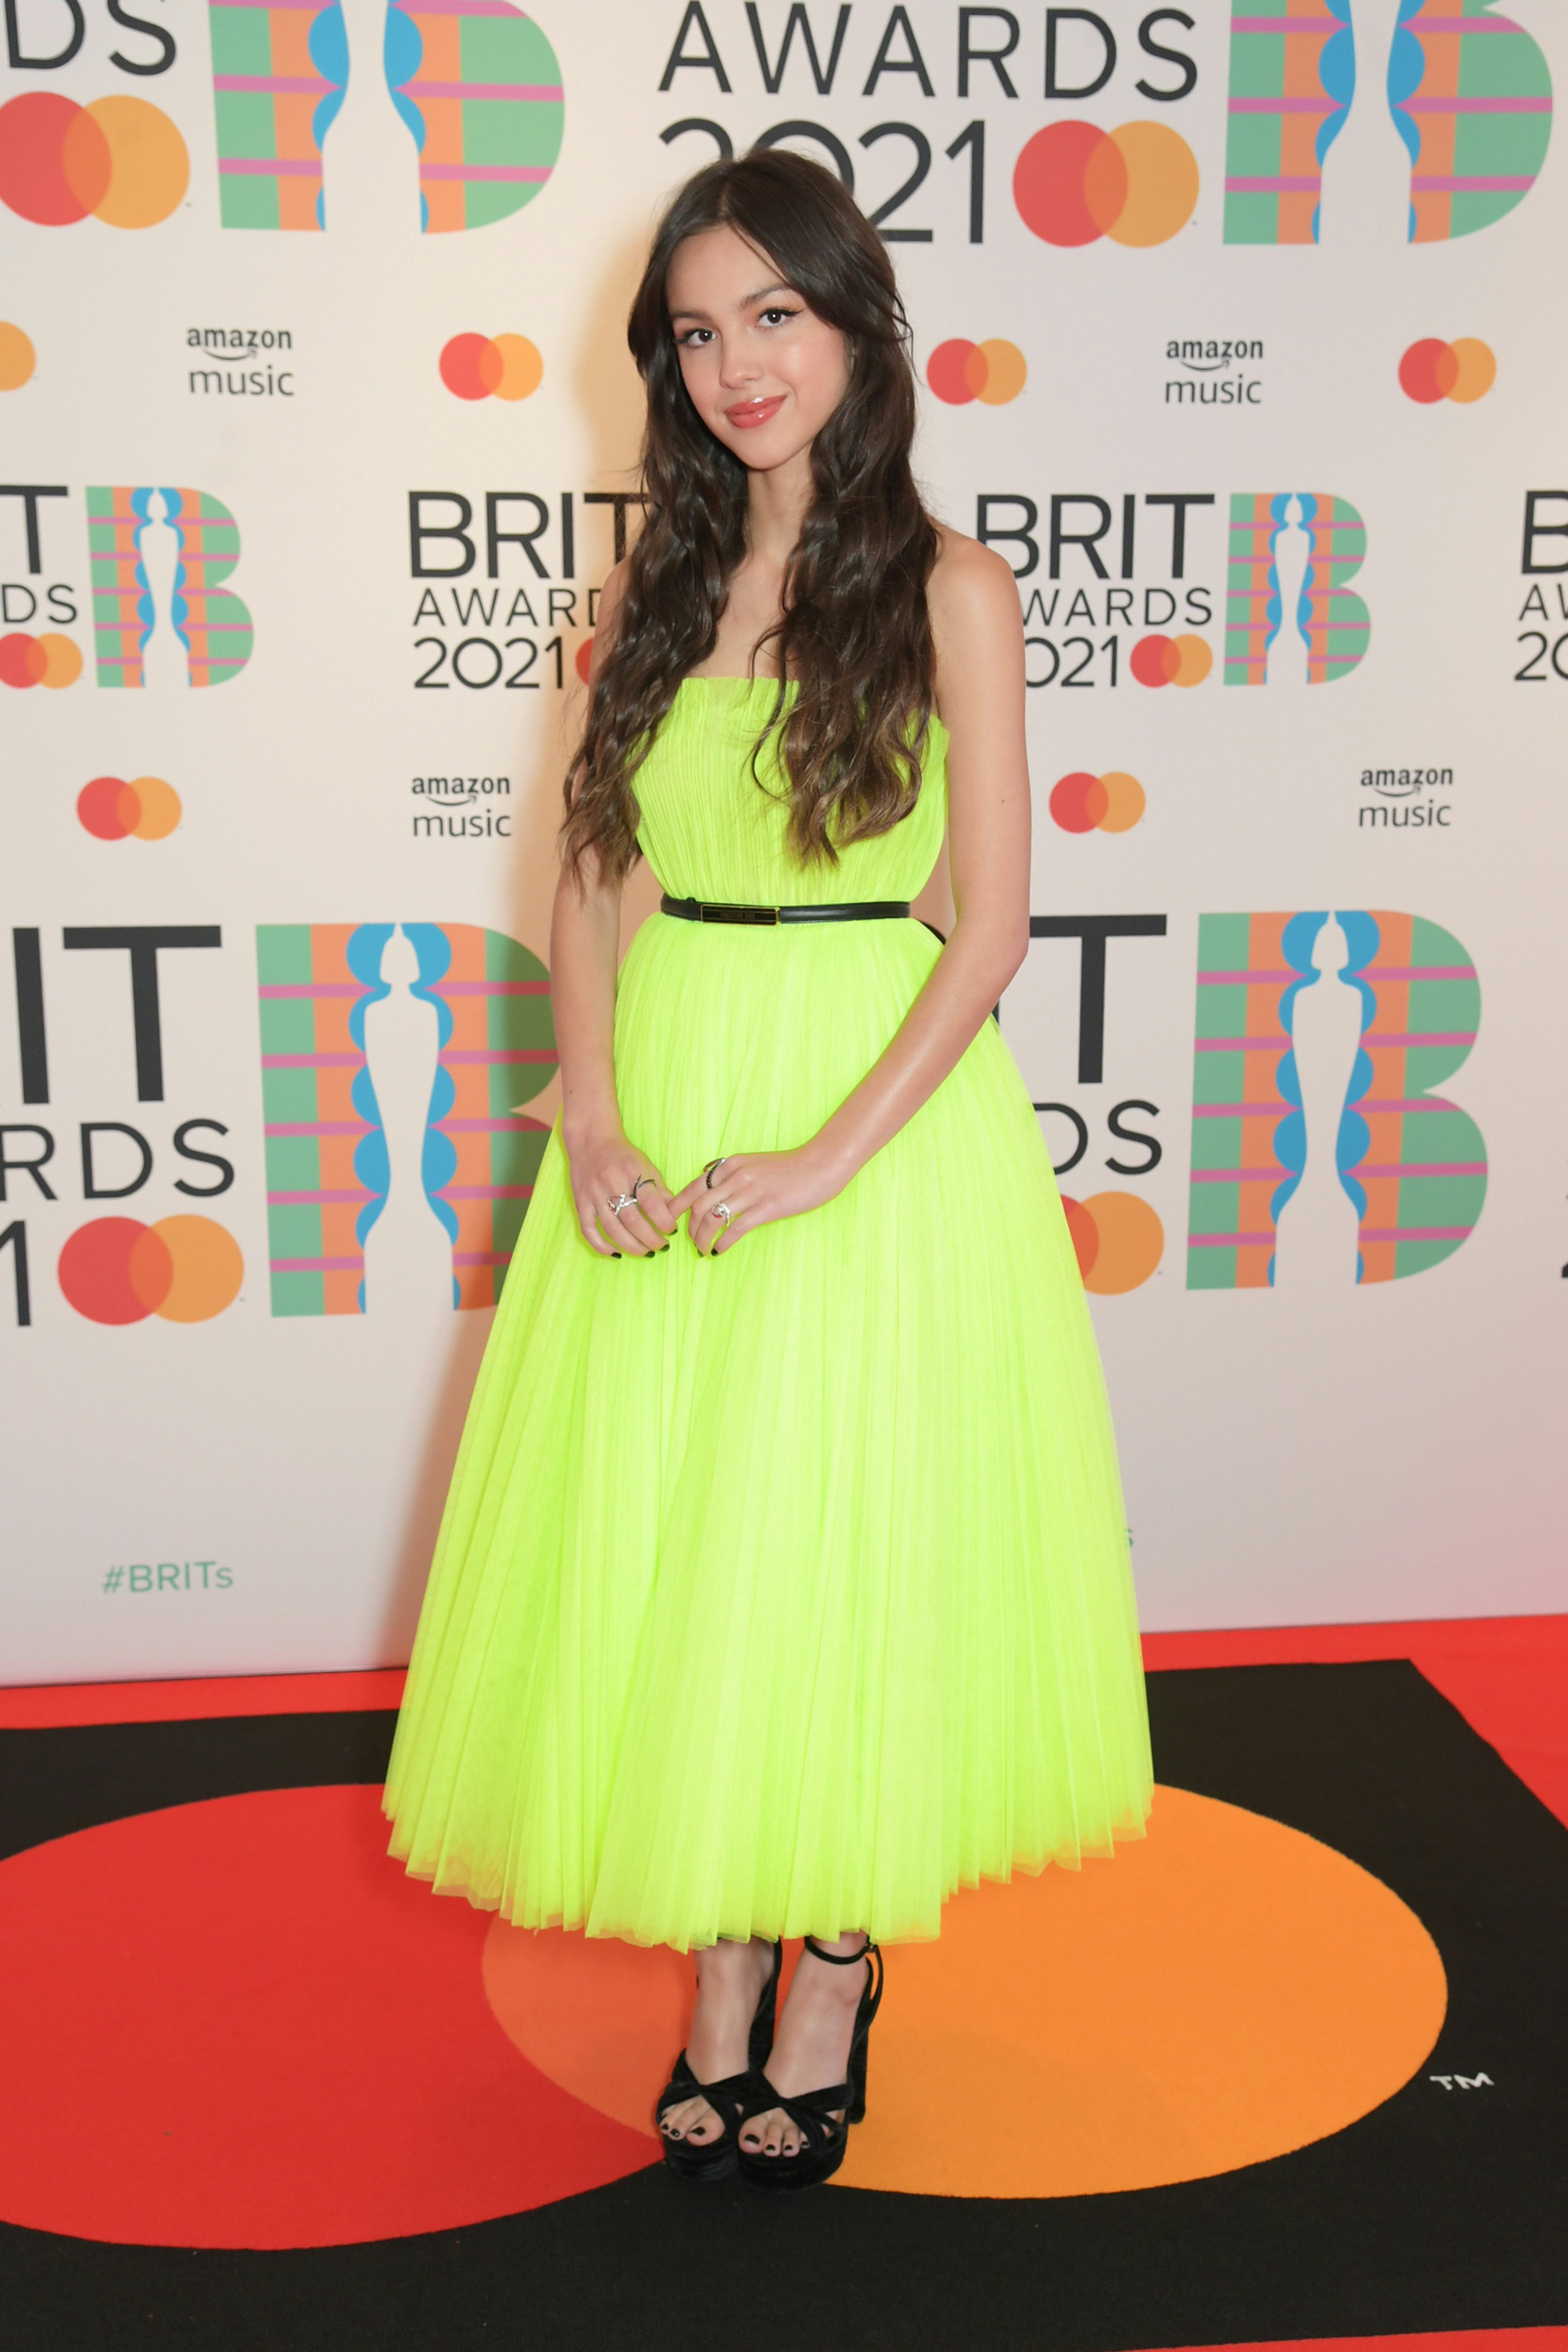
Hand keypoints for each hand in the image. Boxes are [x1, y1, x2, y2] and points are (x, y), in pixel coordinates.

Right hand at [563, 1122, 677, 1256]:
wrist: (590, 1139)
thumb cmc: (622, 1154)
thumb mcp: (645, 1165)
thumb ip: (660, 1189)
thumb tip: (675, 1214)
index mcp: (632, 1172)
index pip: (652, 1204)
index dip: (664, 1222)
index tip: (671, 1230)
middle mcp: (612, 1184)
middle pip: (633, 1221)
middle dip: (650, 1239)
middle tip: (661, 1246)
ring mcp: (594, 1195)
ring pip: (613, 1230)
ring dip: (631, 1246)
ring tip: (645, 1252)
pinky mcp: (580, 1202)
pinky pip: (589, 1230)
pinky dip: (602, 1246)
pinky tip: (616, 1253)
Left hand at [671, 1144, 844, 1256]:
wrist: (820, 1165)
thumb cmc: (789, 1167)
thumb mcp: (753, 1162)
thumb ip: (731, 1171)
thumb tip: (708, 1182)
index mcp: (730, 1164)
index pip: (693, 1187)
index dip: (677, 1207)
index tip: (671, 1221)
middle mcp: (736, 1176)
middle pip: (697, 1206)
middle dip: (689, 1228)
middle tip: (691, 1241)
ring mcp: (751, 1192)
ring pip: (712, 1218)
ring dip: (702, 1239)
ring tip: (703, 1250)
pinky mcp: (766, 1208)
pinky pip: (734, 1229)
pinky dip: (722, 1243)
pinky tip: (719, 1251)